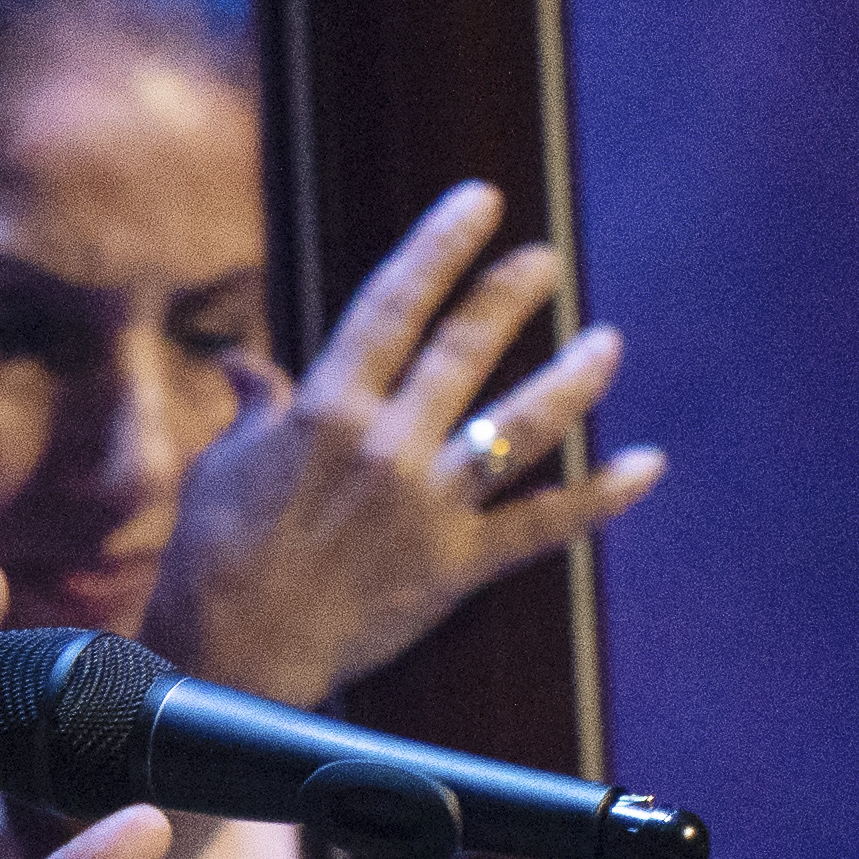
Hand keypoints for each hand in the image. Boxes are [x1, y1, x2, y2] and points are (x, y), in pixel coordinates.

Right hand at [141, 182, 665, 705]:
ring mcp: (428, 506)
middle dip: (510, 294)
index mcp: (326, 408)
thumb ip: (254, 407)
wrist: (230, 656)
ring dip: (572, 379)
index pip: (394, 303)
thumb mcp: (219, 466)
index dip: (441, 245)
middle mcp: (387, 445)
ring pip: (520, 426)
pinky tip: (648, 464)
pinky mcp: (456, 566)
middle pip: (465, 350)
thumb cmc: (211, 559)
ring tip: (607, 343)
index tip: (480, 201)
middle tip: (546, 261)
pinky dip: (601, 496)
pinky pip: (543, 525)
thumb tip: (245, 362)